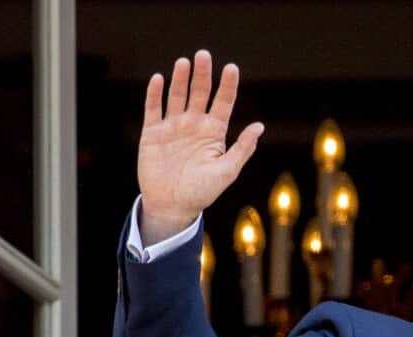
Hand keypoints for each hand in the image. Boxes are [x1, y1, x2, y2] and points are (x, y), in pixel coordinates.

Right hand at [138, 49, 263, 243]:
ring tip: (185, 62)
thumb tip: (260, 127)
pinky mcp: (152, 132)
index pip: (223, 102)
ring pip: (177, 96)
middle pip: (200, 93)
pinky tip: (158, 78)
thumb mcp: (227, 171)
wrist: (173, 205)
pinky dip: (155, 94)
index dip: (227, 85)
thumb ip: (242, 149)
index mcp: (214, 132)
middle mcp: (195, 124)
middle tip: (204, 55)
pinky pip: (153, 109)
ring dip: (180, 79)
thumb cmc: (203, 191)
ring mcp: (173, 126)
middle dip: (203, 75)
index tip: (232, 68)